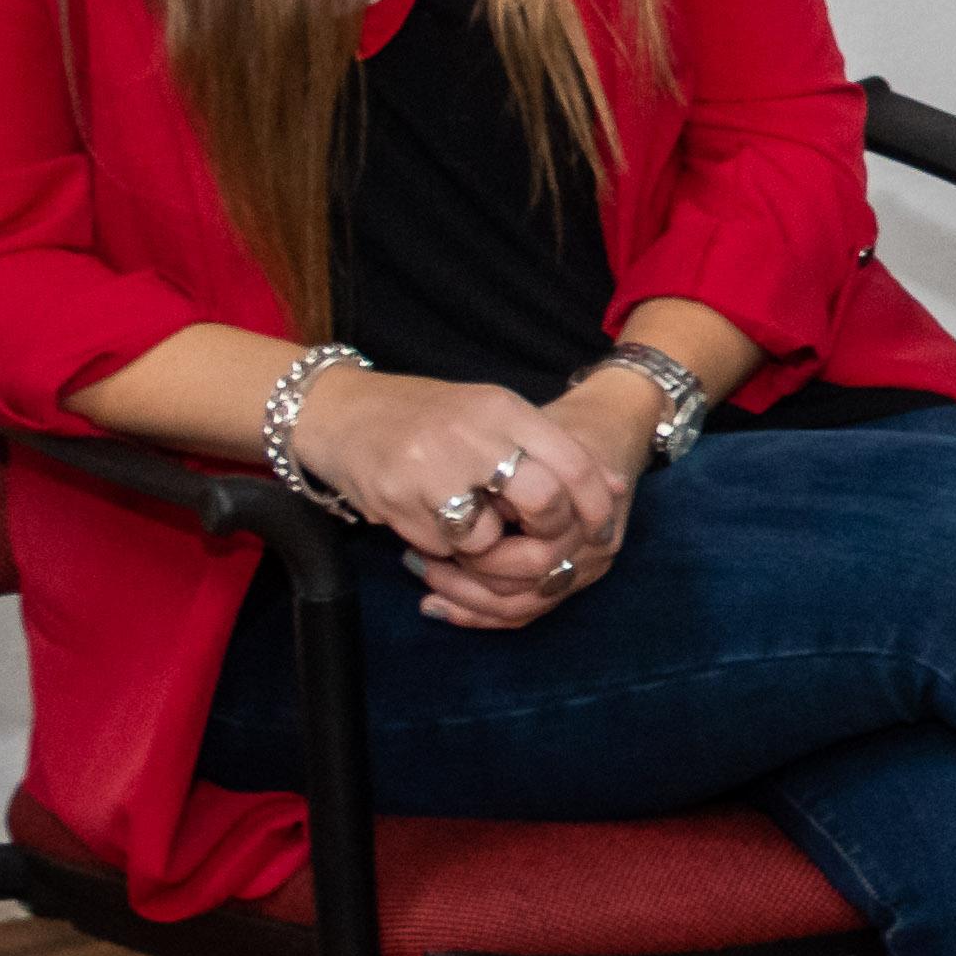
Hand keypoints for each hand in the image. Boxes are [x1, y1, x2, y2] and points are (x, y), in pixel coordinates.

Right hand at [286, 370, 605, 629]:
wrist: (340, 413)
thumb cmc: (427, 417)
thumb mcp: (492, 415)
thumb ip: (547, 446)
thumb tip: (616, 485)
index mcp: (501, 408)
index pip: (571, 460)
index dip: (595, 502)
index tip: (601, 526)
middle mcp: (469, 436)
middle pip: (541, 500)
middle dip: (548, 529)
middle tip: (539, 534)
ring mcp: (428, 470)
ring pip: (489, 536)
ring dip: (488, 543)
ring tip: (472, 520)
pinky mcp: (395, 503)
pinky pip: (444, 547)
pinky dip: (447, 547)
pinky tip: (431, 519)